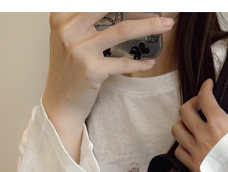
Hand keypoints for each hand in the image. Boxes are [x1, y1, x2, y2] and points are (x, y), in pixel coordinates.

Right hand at [42, 13, 173, 158]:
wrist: (61, 104)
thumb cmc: (68, 71)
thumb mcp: (68, 39)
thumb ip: (83, 21)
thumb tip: (112, 10)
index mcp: (62, 17)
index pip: (95, 1)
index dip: (120, 1)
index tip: (141, 2)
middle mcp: (68, 30)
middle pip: (109, 7)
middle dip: (139, 6)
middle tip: (160, 7)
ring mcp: (80, 50)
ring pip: (122, 31)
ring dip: (149, 26)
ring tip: (166, 24)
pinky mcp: (91, 70)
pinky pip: (123, 62)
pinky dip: (140, 63)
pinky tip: (150, 63)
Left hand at [173, 79, 227, 171]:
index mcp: (218, 124)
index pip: (204, 98)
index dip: (205, 87)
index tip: (208, 86)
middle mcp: (204, 136)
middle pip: (185, 111)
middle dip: (192, 104)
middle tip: (200, 105)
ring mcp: (196, 151)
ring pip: (177, 130)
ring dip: (183, 124)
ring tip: (193, 126)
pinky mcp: (193, 166)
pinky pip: (179, 151)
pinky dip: (182, 145)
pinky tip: (191, 144)